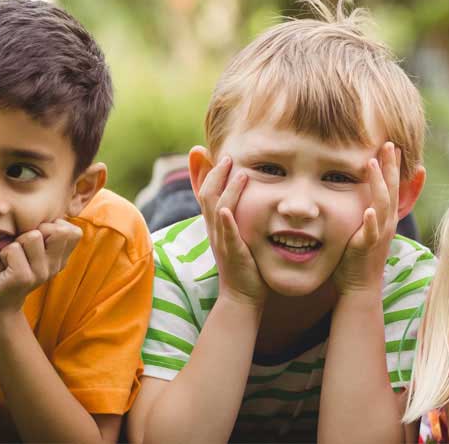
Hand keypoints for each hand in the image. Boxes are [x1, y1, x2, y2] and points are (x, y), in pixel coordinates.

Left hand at [0, 219, 79, 311]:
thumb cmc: (12, 269)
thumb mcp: (32, 250)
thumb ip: (45, 234)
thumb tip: (51, 212)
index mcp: (61, 259)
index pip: (74, 231)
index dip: (55, 226)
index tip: (38, 239)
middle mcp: (55, 266)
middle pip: (59, 230)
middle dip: (36, 230)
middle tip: (23, 246)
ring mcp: (41, 273)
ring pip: (33, 236)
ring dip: (17, 241)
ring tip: (12, 255)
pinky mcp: (24, 278)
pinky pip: (14, 249)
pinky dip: (4, 253)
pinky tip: (4, 266)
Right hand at [195, 150, 265, 305]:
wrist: (241, 295)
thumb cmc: (243, 263)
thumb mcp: (236, 234)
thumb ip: (235, 215)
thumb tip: (239, 197)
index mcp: (215, 224)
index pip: (205, 192)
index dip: (206, 172)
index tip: (211, 153)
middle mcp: (214, 230)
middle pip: (207, 196)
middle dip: (216, 174)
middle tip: (229, 157)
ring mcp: (222, 241)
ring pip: (218, 210)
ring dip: (228, 190)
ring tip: (241, 173)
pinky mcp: (233, 254)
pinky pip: (227, 236)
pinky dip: (226, 222)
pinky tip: (227, 210)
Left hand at [331, 142, 401, 294]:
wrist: (360, 286)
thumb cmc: (360, 255)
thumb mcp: (367, 227)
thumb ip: (369, 209)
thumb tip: (365, 191)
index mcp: (386, 217)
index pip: (393, 187)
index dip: (395, 167)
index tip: (394, 146)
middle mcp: (387, 223)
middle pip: (392, 190)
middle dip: (391, 167)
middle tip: (389, 144)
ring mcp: (379, 235)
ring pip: (382, 205)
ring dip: (379, 185)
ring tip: (372, 164)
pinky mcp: (367, 247)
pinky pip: (371, 233)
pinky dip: (371, 221)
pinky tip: (369, 211)